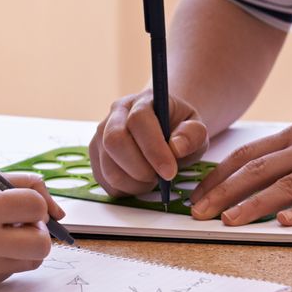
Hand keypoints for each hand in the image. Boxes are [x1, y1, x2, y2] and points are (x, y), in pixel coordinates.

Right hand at [0, 173, 63, 288]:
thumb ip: (20, 185)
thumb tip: (57, 210)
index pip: (35, 208)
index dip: (35, 201)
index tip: (23, 201)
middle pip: (42, 245)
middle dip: (39, 230)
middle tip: (20, 221)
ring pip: (32, 261)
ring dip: (26, 245)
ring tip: (2, 232)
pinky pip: (10, 271)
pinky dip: (6, 257)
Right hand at [89, 89, 210, 195]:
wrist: (163, 129)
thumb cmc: (179, 129)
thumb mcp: (195, 128)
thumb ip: (192, 135)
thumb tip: (176, 147)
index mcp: (142, 101)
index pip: (139, 120)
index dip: (153, 149)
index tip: (169, 171)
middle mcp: (115, 115)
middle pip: (114, 141)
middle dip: (140, 169)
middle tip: (160, 179)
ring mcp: (101, 135)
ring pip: (108, 166)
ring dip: (134, 183)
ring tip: (152, 180)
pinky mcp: (96, 156)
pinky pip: (105, 181)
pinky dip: (126, 189)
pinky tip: (140, 182)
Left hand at [188, 82, 291, 227]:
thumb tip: (261, 167)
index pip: (246, 155)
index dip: (217, 176)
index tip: (196, 194)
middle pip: (256, 171)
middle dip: (222, 193)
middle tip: (197, 213)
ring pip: (285, 185)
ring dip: (253, 204)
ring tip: (229, 221)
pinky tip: (286, 222)